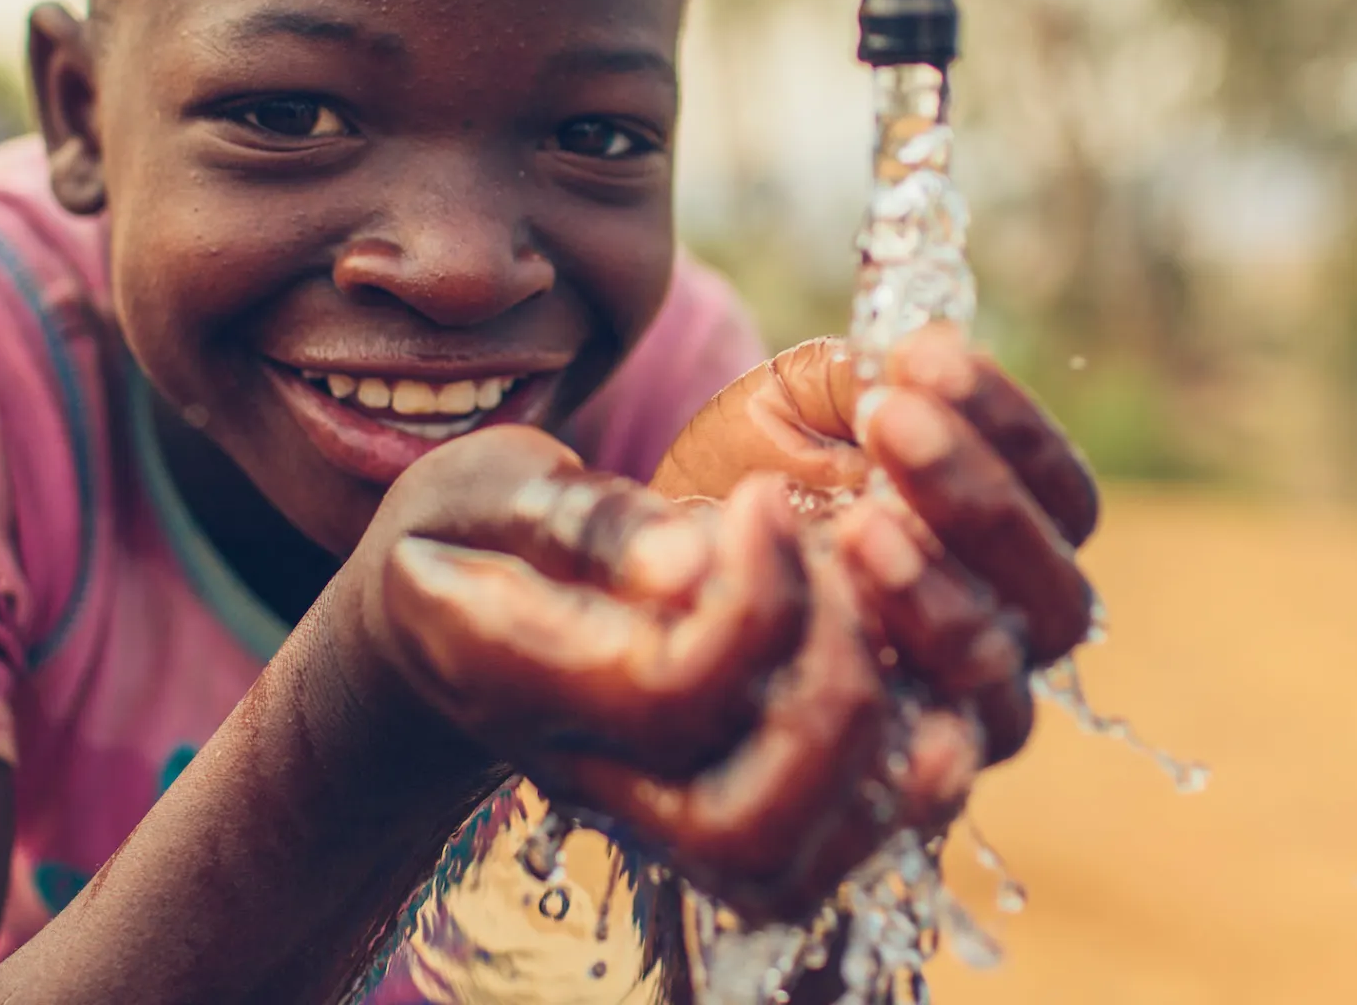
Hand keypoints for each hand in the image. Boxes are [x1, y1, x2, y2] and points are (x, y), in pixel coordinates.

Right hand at [348, 426, 981, 919]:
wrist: (429, 618)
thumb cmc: (465, 533)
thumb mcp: (497, 487)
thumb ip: (592, 525)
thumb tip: (697, 562)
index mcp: (527, 682)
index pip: (675, 691)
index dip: (754, 599)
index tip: (765, 499)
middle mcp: (596, 778)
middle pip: (745, 825)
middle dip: (833, 696)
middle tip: (849, 568)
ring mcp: (655, 813)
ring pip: (792, 869)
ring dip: (878, 754)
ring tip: (899, 626)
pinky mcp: (711, 809)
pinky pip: (818, 858)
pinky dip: (892, 790)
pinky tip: (927, 692)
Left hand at [657, 325, 1101, 764]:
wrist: (656, 569)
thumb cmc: (748, 479)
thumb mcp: (794, 410)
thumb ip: (858, 383)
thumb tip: (916, 347)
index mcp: (1017, 540)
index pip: (1064, 496)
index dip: (1011, 426)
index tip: (923, 357)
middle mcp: (1012, 635)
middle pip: (1057, 592)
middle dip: (978, 499)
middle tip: (891, 423)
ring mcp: (963, 714)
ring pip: (996, 667)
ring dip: (934, 589)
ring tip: (855, 522)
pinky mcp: (896, 771)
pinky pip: (928, 748)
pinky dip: (891, 675)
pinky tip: (837, 605)